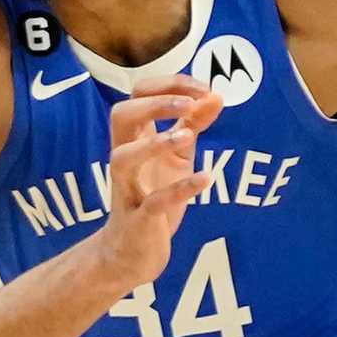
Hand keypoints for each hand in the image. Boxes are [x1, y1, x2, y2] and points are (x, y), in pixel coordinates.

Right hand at [90, 78, 222, 289]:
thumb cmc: (153, 198)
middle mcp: (124, 159)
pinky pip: (153, 202)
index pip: (138, 93)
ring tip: (186, 136)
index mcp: (133, 138)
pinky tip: (205, 178)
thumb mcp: (177, 157)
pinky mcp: (138, 219)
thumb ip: (192, 126)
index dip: (170, 84)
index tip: (203, 88)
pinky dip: (179, 190)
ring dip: (154, 143)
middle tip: (190, 104)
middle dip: (155, 103)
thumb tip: (215, 96)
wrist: (133, 253)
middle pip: (121, 115)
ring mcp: (128, 189)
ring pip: (123, 157)